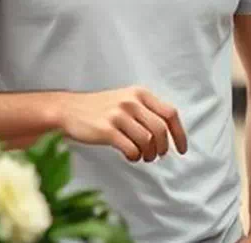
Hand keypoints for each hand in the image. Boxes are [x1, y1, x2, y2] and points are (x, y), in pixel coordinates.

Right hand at [58, 86, 187, 162]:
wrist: (68, 109)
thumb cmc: (101, 108)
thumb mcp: (127, 100)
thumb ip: (147, 111)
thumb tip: (169, 133)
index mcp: (140, 93)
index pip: (170, 114)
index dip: (179, 134)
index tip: (181, 149)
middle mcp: (131, 102)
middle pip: (161, 130)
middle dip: (163, 148)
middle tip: (157, 156)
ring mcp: (118, 115)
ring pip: (147, 141)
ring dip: (148, 155)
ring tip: (142, 156)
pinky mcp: (106, 130)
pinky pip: (131, 149)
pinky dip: (135, 157)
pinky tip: (130, 156)